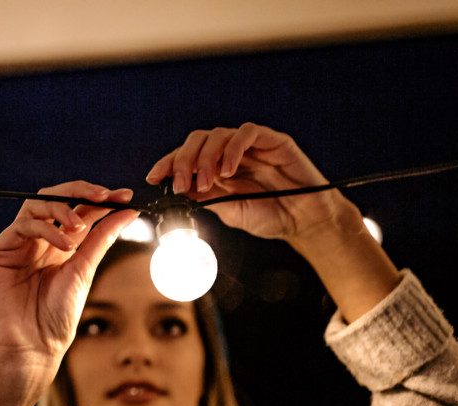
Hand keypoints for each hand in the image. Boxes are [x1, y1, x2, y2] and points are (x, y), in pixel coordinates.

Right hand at [0, 181, 138, 376]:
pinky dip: (46, 228)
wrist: (35, 345)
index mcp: (59, 245)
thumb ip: (102, 238)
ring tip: (79, 228)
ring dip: (62, 208)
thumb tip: (128, 212)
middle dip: (80, 191)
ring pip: (36, 205)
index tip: (124, 196)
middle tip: (104, 196)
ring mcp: (17, 244)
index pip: (78, 210)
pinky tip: (63, 244)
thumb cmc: (58, 316)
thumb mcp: (85, 270)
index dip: (99, 199)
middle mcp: (37, 241)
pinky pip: (22, 225)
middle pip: (54, 199)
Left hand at [145, 122, 356, 242]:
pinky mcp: (273, 140)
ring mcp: (251, 145)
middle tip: (182, 184)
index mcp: (217, 168)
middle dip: (184, 160)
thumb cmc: (269, 215)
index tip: (153, 178)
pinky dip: (234, 148)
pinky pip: (247, 132)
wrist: (304, 221)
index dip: (168, 163)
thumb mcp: (229, 211)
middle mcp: (231, 152)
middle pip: (197, 140)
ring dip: (206, 157)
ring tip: (208, 181)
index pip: (186, 156)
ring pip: (218, 134)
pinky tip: (229, 170)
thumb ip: (207, 199)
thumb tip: (178, 193)